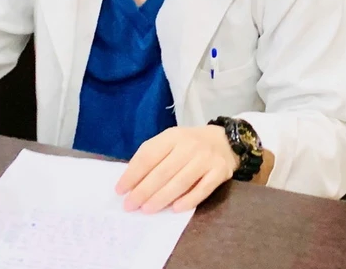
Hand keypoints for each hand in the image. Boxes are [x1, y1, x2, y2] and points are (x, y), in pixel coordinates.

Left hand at [115, 126, 237, 213]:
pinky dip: (188, 200)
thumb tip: (131, 181)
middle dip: (143, 190)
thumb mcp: (170, 141)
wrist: (224, 141)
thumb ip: (153, 156)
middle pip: (163, 171)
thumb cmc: (189, 144)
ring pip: (181, 182)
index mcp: (172, 136)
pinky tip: (175, 209)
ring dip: (161, 198)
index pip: (149, 155)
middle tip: (130, 205)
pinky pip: (202, 189)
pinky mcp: (220, 172)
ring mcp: (206, 159)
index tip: (120, 190)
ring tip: (147, 209)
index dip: (133, 174)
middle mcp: (189, 146)